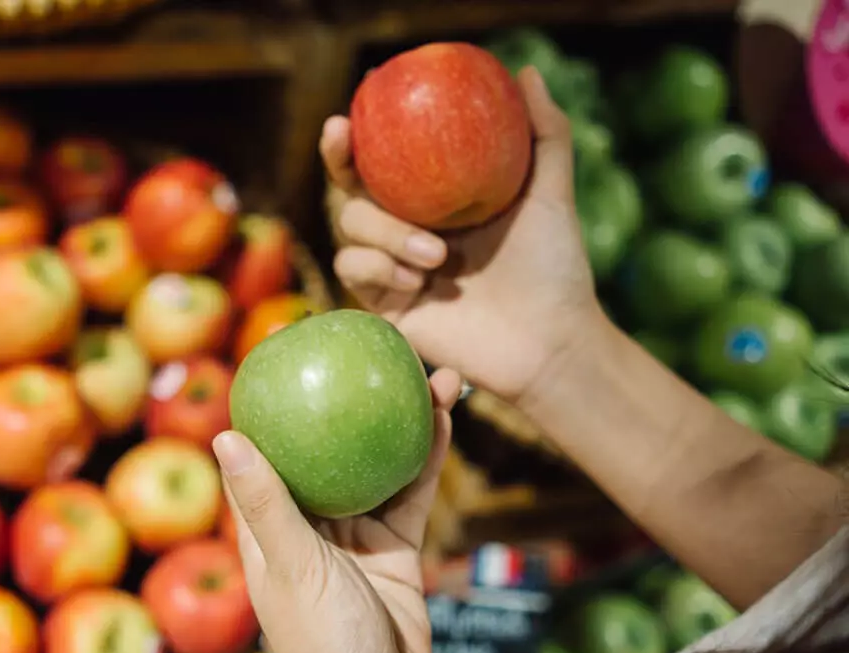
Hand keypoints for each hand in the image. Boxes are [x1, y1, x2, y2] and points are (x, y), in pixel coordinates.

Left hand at [212, 368, 461, 652]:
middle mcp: (308, 524)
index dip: (273, 405)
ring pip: (376, 464)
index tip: (290, 353)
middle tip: (376, 352)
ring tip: (427, 373)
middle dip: (350, 403)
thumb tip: (224, 434)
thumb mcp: (291, 568)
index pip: (262, 455)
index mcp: (267, 528)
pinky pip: (411, 494)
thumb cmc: (323, 646)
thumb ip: (266, 504)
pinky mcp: (395, 549)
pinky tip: (444, 419)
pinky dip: (427, 459)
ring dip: (400, 421)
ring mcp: (354, 535)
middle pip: (327, 449)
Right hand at [327, 67, 604, 403]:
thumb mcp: (550, 195)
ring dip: (386, 233)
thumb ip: (545, 135)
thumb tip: (528, 72)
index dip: (361, 133)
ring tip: (436, 255)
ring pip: (350, 227)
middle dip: (338, 160)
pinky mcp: (384, 305)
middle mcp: (405, 229)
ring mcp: (391, 267)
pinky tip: (419, 280)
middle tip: (342, 137)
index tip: (356, 102)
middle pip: (350, 187)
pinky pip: (354, 269)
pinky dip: (380, 267)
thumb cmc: (554, 269)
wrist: (549, 341)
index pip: (384, 160)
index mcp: (434, 199)